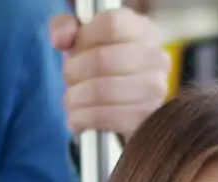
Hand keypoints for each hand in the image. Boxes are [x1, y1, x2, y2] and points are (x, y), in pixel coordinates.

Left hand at [49, 9, 170, 138]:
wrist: (123, 108)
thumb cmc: (101, 69)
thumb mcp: (81, 41)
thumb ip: (65, 28)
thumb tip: (61, 38)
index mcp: (142, 29)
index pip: (111, 25)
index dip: (85, 38)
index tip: (76, 49)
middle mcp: (156, 57)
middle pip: (102, 59)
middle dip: (74, 72)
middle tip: (69, 80)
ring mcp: (155, 90)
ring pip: (103, 90)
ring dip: (76, 98)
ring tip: (71, 100)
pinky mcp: (147, 119)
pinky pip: (108, 117)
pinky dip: (83, 118)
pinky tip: (77, 117)